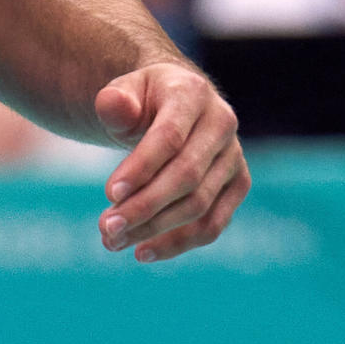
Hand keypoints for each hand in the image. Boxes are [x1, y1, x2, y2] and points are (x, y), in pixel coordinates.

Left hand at [93, 60, 247, 261]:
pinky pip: (212, 224)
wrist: (173, 104)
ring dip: (155, 230)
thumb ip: (115, 102)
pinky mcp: (238, 184)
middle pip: (187, 176)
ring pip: (199, 205)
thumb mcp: (124, 92)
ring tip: (113, 241)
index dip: (141, 168)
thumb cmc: (142, 101)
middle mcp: (222, 123)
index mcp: (193, 93)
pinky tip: (142, 251)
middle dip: (144, 206)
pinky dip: (177, 243)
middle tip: (106, 227)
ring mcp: (234, 156)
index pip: (170, 137)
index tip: (109, 194)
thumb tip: (113, 106)